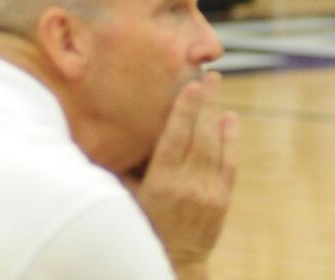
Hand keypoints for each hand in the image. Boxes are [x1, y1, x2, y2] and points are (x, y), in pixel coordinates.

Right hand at [128, 73, 238, 276]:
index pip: (176, 137)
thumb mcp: (125, 197)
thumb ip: (120, 166)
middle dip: (205, 102)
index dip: (185, 109)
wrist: (174, 261)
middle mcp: (189, 185)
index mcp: (162, 182)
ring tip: (217, 87)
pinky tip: (231, 119)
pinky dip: (231, 139)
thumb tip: (103, 133)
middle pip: (200, 135)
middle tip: (209, 74)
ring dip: (217, 113)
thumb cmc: (141, 225)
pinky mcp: (222, 200)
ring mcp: (209, 193)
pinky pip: (229, 164)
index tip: (191, 84)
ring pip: (216, 146)